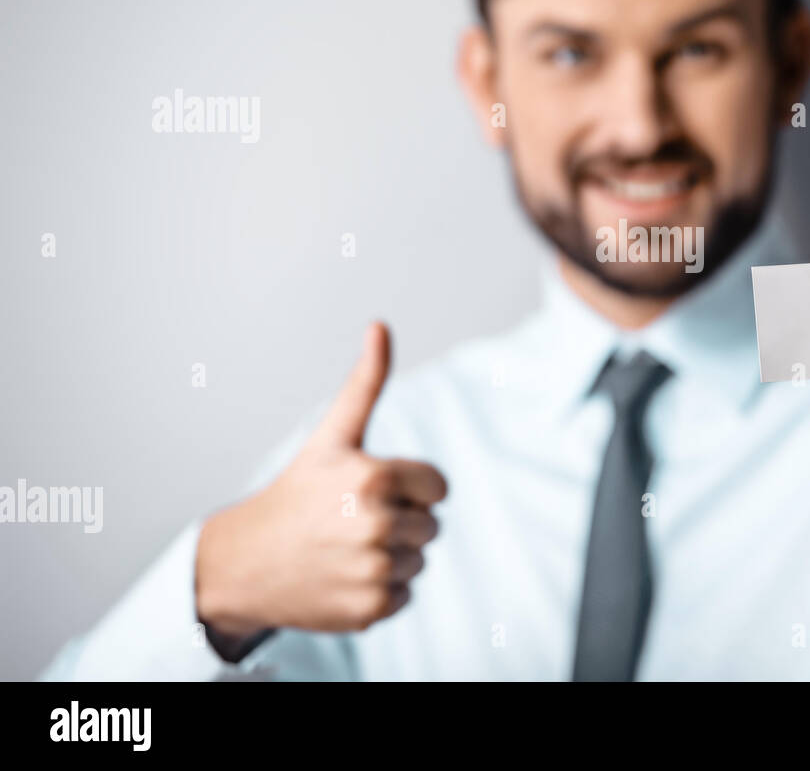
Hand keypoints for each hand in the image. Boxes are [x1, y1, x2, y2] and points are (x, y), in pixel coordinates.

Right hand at [195, 322, 446, 640]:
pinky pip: (405, 596)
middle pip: (431, 525)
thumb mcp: (333, 437)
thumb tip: (381, 325)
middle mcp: (378, 524)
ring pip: (419, 561)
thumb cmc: (297, 493)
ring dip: (390, 557)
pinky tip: (342, 579)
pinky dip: (379, 591)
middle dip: (398, 521)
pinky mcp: (371, 609)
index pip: (439, 487)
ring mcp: (374, 570)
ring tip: (344, 549)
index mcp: (376, 476)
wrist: (245, 563)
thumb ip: (365, 383)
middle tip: (350, 521)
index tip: (370, 490)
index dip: (409, 488)